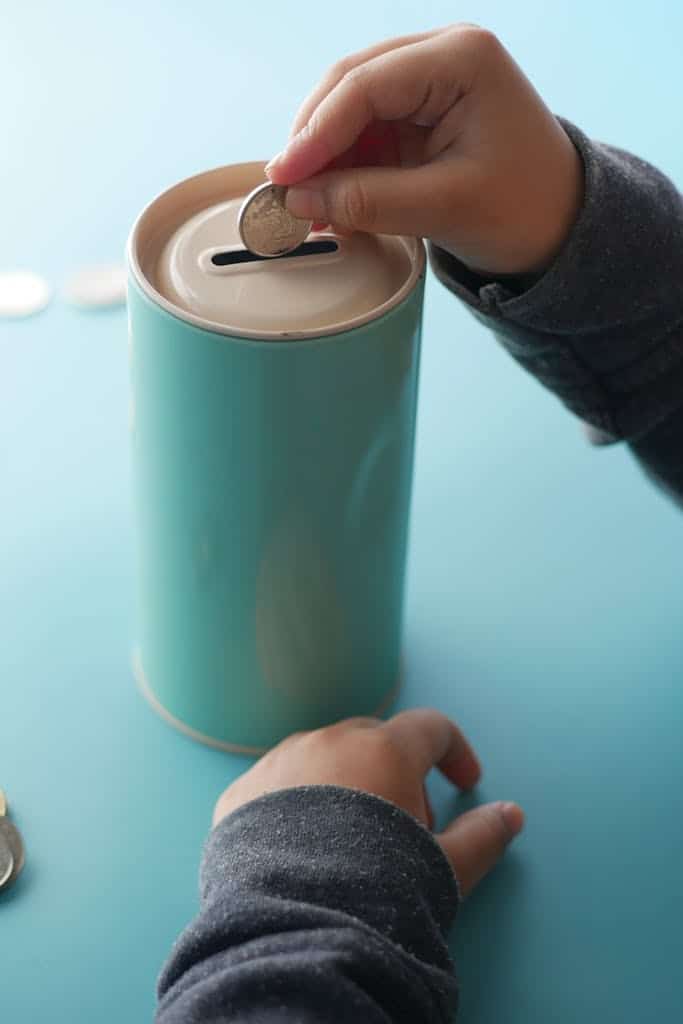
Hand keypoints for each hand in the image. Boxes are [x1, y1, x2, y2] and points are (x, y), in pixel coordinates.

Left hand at [213, 709, 523, 896]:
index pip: (430, 727)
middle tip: (405, 826)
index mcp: (384, 749)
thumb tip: (510, 814)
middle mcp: (330, 741)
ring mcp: (279, 761)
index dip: (454, 751)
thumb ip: (482, 835)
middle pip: (375, 739)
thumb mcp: (444, 867)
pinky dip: (296, 804)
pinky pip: (277, 785)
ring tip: (350, 842)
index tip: (464, 781)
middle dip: (397, 773)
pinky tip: (301, 849)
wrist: (290, 922)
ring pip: (323, 758)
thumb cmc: (377, 887)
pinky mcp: (241, 792)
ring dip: (344, 785)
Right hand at [266, 24, 582, 275]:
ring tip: (308, 208)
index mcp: (462, 59)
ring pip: (352, 110)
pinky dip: (345, 168)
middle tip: (285, 190)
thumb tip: (298, 198)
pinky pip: (367, 133)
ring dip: (326, 158)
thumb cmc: (526, 210)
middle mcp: (443, 56)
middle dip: (314, 140)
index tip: (283, 176)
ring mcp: (431, 83)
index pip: (366, 84)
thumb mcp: (445, 208)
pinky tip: (331, 203)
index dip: (316, 132)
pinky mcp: (423, 114)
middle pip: (351, 86)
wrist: (564, 228)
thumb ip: (368, 200)